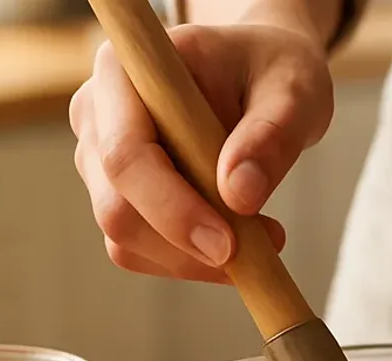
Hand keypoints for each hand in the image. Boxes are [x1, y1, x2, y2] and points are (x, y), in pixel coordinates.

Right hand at [69, 23, 333, 282]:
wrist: (259, 73)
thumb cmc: (273, 68)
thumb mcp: (293, 89)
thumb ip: (271, 134)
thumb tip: (239, 195)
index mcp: (126, 70)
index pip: (125, 154)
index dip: (170, 208)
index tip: (227, 244)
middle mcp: (98, 113)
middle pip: (116, 207)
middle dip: (185, 246)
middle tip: (261, 250)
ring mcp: (99, 157)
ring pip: (125, 238)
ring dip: (193, 258)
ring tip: (264, 237)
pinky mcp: (117, 193)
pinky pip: (140, 249)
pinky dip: (189, 261)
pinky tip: (240, 242)